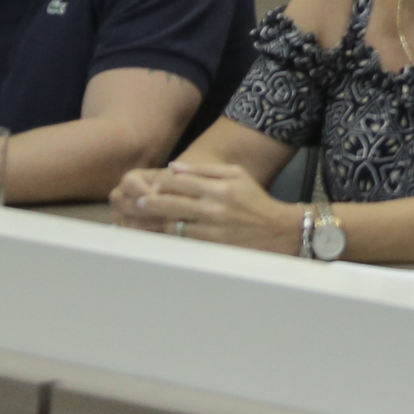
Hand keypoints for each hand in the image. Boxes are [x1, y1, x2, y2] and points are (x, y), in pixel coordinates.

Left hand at [117, 158, 288, 250]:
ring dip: (155, 222)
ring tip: (141, 220)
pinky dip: (168, 236)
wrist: (277, 231)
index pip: (180, 182)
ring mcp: (212, 228)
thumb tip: (174, 167)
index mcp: (220, 187)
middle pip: (171, 203)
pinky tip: (160, 232)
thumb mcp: (237, 175)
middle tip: (137, 203)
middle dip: (150, 203)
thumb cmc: (255, 200)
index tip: (151, 185)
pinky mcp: (211, 246)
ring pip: (173, 224)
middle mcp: (214, 207)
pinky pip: (182, 240)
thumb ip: (206, 170)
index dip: (161, 183)